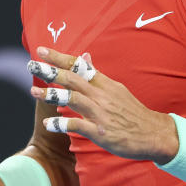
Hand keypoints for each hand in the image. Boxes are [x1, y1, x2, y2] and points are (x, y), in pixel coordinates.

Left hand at [28, 47, 178, 163]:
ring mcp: (101, 114)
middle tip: (32, 64)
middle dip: (51, 71)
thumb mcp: (117, 90)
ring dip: (52, 95)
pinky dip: (62, 124)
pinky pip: (78, 125)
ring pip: (73, 99)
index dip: (59, 58)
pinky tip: (49, 124)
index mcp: (105, 84)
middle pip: (73, 79)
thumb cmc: (133, 112)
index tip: (42, 51)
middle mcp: (101, 95)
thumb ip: (97, 75)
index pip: (79, 66)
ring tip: (34, 92)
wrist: (154, 134)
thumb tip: (84, 57)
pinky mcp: (101, 132)